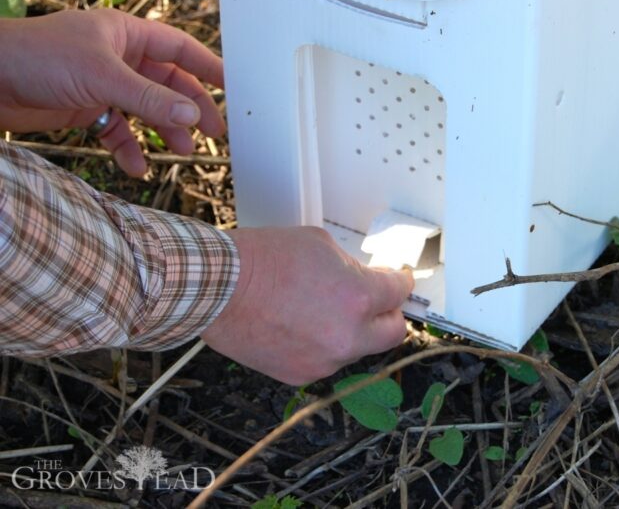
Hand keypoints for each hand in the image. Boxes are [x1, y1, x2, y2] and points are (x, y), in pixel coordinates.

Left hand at [0, 9, 224, 176]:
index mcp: (125, 35)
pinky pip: (119, 130)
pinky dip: (129, 148)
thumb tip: (192, 116)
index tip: (231, 87)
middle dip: (190, 108)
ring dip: (164, 131)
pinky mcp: (86, 108)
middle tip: (213, 132)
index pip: (179, 47)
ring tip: (180, 151)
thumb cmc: (35, 57)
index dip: (207, 66)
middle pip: (168, 83)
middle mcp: (117, 57)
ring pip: (147, 110)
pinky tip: (135, 166)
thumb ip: (150, 99)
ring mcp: (103, 84)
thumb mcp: (102, 76)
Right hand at [201, 227, 414, 385]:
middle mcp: (347, 336)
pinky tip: (303, 325)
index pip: (399, 293)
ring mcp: (325, 360)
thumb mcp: (320, 245)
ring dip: (353, 331)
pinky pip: (327, 360)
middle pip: (393, 333)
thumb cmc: (261, 260)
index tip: (398, 280)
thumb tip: (366, 279)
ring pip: (358, 349)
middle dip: (389, 314)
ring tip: (325, 309)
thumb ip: (353, 267)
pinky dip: (324, 345)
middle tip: (378, 301)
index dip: (401, 283)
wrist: (216, 288)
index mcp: (358, 298)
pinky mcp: (301, 375)